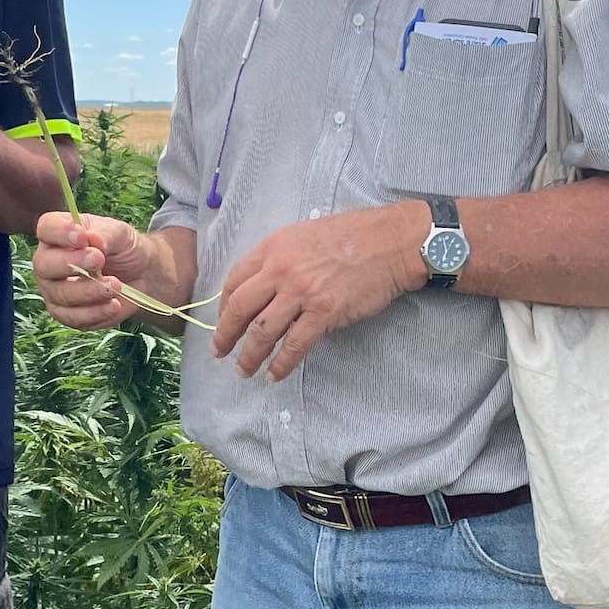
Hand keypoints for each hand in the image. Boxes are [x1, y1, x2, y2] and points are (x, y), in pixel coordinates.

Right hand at [31, 211, 148, 329]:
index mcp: (57, 234)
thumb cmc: (122, 247)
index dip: (60, 232)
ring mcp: (53, 290)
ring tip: (115, 286)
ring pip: (60, 295)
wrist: (139, 274)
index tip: (82, 237)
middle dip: (72, 264)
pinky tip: (114, 305)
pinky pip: (74, 317)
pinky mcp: (66, 314)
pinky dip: (95, 312)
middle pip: (44, 264)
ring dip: (89, 291)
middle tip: (99, 260)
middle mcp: (48, 262)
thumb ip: (104, 234)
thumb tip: (93, 239)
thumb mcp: (119, 233)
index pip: (47, 228)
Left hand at [211, 201, 426, 379]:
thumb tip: (265, 284)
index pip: (235, 279)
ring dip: (249, 356)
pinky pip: (294, 345)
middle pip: (240, 308)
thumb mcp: (304, 234)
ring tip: (244, 370)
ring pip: (262, 331)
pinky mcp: (324, 313)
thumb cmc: (352, 234)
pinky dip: (281, 364)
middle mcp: (280, 269)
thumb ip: (281, 257)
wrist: (389, 242)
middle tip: (219, 351)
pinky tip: (275, 374)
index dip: (224, 304)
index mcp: (273, 246)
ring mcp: (301, 292)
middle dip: (225, 334)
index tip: (223, 320)